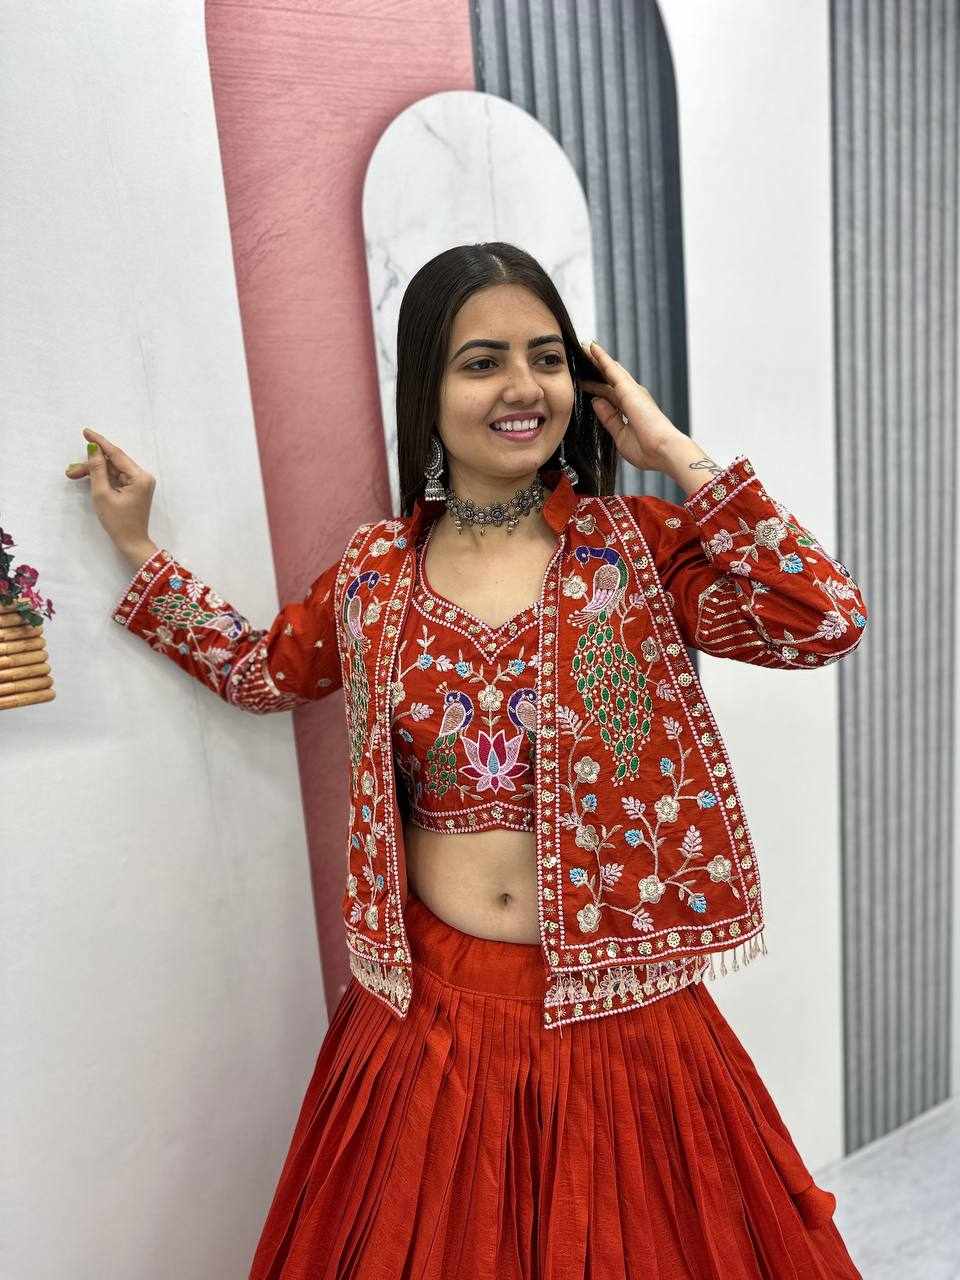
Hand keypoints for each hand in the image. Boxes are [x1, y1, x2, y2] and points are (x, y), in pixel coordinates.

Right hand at [64, 427, 156, 557]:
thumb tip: (93, 449)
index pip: (117, 454)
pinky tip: (86, 477)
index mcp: (139, 477)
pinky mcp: (134, 489)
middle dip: (91, 464)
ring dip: (94, 471)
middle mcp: (142, 476)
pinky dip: (102, 477)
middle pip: (113, 462)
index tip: (85, 432)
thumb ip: (97, 470)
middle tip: (70, 470)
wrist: (131, 543)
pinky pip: (116, 477)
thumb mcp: (102, 494)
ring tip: (72, 475)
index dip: (99, 443)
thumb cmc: (117, 522)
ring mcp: (139, 483)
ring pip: (112, 470)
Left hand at [576, 340, 681, 471]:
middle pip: (608, 380)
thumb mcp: (620, 435)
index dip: (595, 388)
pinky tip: (592, 348)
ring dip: (596, 359)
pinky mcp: (629, 388)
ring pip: (609, 371)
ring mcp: (631, 392)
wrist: (663, 451)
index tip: (582, 383)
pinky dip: (601, 358)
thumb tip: (596, 402)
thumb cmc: (647, 450)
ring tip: (583, 347)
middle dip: (595, 370)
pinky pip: (611, 369)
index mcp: (630, 411)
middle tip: (580, 358)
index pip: (608, 396)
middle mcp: (632, 398)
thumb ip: (608, 419)